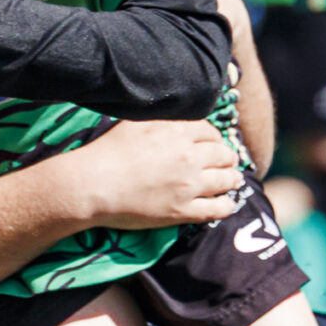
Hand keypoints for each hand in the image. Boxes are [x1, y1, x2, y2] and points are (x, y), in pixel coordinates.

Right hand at [57, 118, 242, 230]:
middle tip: (226, 161)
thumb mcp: (136, 122)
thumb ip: (163, 118)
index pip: (211, 132)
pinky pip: (218, 209)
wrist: (93, 184)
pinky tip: (226, 204)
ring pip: (226, 180)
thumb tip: (178, 114)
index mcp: (178, 131)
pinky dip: (226, 205)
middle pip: (224, 154)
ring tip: (233, 179)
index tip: (213, 143)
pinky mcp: (183, 211)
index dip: (215, 138)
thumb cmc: (108, 150)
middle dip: (227, 157)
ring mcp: (189, 185)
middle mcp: (189, 156)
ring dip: (232, 178)